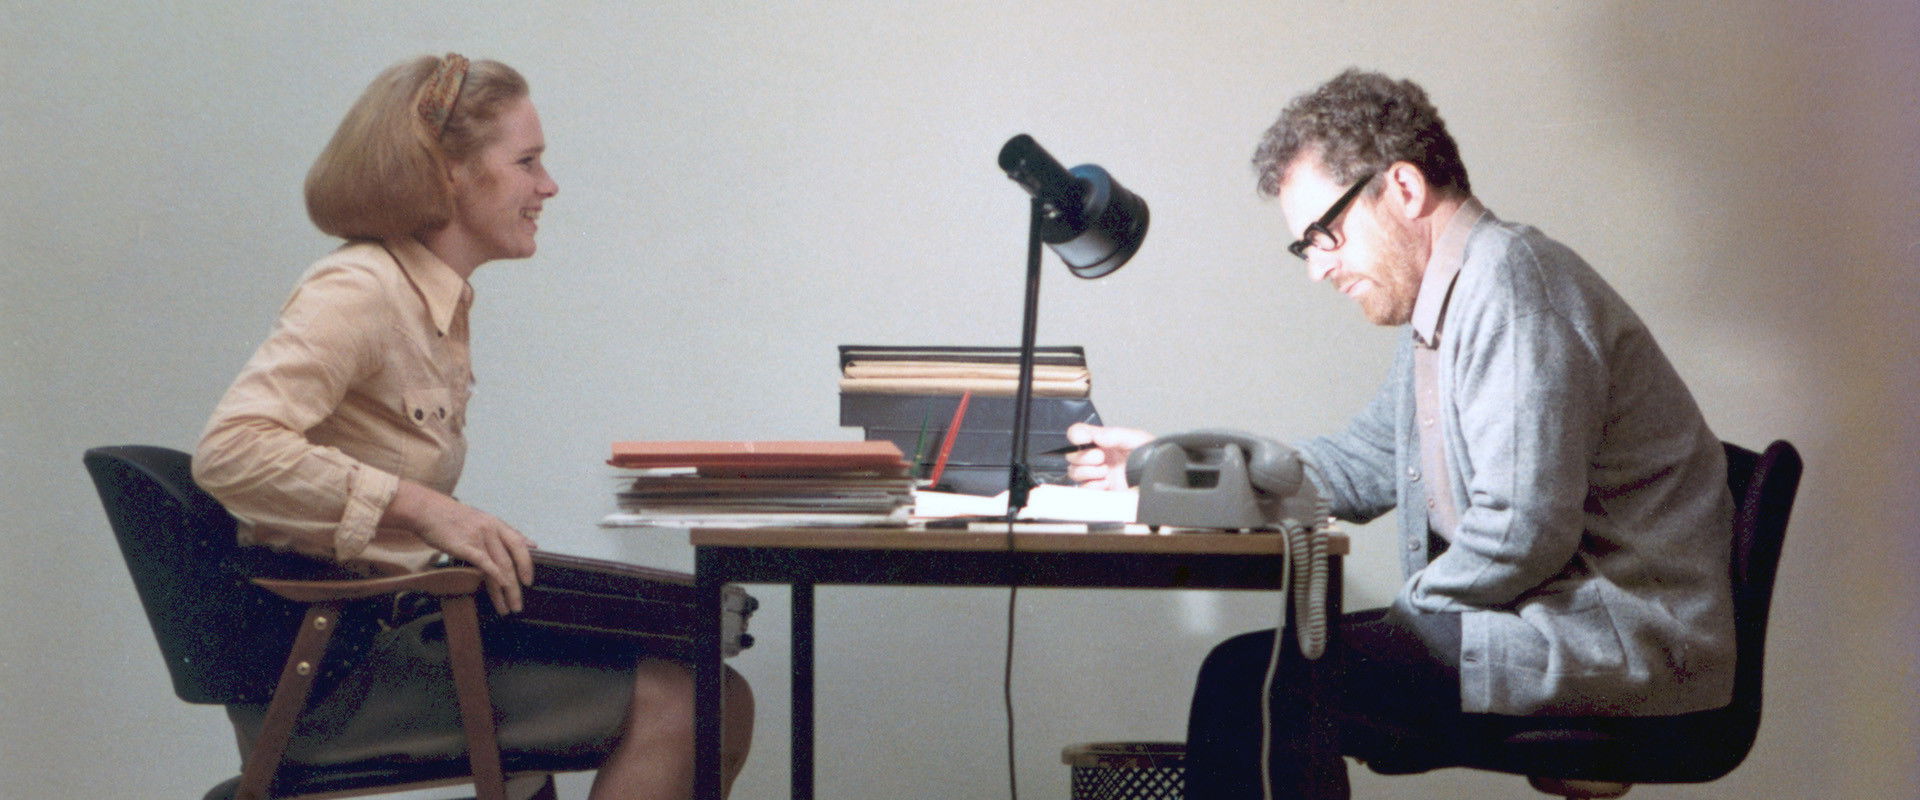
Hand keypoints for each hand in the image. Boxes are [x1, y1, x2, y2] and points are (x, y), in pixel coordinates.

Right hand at [384, 481, 535, 614]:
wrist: (428, 510)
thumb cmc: (452, 517)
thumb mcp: (483, 520)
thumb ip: (506, 533)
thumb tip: (531, 543)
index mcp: (497, 524)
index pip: (519, 545)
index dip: (527, 564)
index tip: (529, 582)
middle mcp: (492, 530)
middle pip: (510, 561)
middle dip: (516, 587)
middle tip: (518, 606)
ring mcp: (479, 538)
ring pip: (499, 567)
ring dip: (505, 590)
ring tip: (507, 608)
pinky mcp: (465, 545)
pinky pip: (484, 562)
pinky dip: (495, 575)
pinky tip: (500, 587)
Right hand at [1065, 423, 1154, 490]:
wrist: (1159, 482)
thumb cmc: (1153, 458)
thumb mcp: (1137, 440)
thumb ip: (1115, 435)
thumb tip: (1095, 436)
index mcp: (1104, 441)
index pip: (1079, 433)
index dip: (1076, 435)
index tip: (1083, 439)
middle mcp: (1098, 457)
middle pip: (1072, 455)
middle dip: (1085, 457)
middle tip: (1102, 459)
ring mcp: (1097, 475)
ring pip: (1074, 472)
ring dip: (1089, 472)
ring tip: (1107, 472)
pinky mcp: (1099, 492)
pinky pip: (1082, 489)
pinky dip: (1092, 486)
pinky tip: (1106, 484)